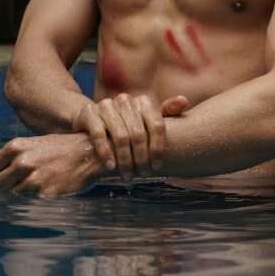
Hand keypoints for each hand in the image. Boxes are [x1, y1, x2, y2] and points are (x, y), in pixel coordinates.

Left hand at [0, 133, 102, 196]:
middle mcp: (22, 162)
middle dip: (7, 183)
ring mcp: (33, 179)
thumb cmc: (61, 147)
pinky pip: (32, 199)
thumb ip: (8, 158)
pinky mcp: (44, 193)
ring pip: (16, 192)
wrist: (90, 152)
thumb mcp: (35, 144)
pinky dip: (38, 193)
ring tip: (43, 175)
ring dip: (25, 188)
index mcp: (17, 147)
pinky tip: (51, 182)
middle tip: (24, 176)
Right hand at [72, 93, 188, 179]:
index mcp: (143, 101)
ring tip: (127, 176)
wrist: (92, 119)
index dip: (159, 148)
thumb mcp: (145, 120)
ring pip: (120, 136)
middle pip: (139, 134)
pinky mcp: (89, 113)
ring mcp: (106, 105)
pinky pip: (99, 135)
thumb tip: (185, 101)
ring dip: (125, 160)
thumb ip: (166, 113)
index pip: (157, 125)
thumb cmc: (126, 124)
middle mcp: (125, 100)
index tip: (158, 167)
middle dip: (141, 158)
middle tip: (142, 175)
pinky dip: (106, 153)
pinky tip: (111, 167)